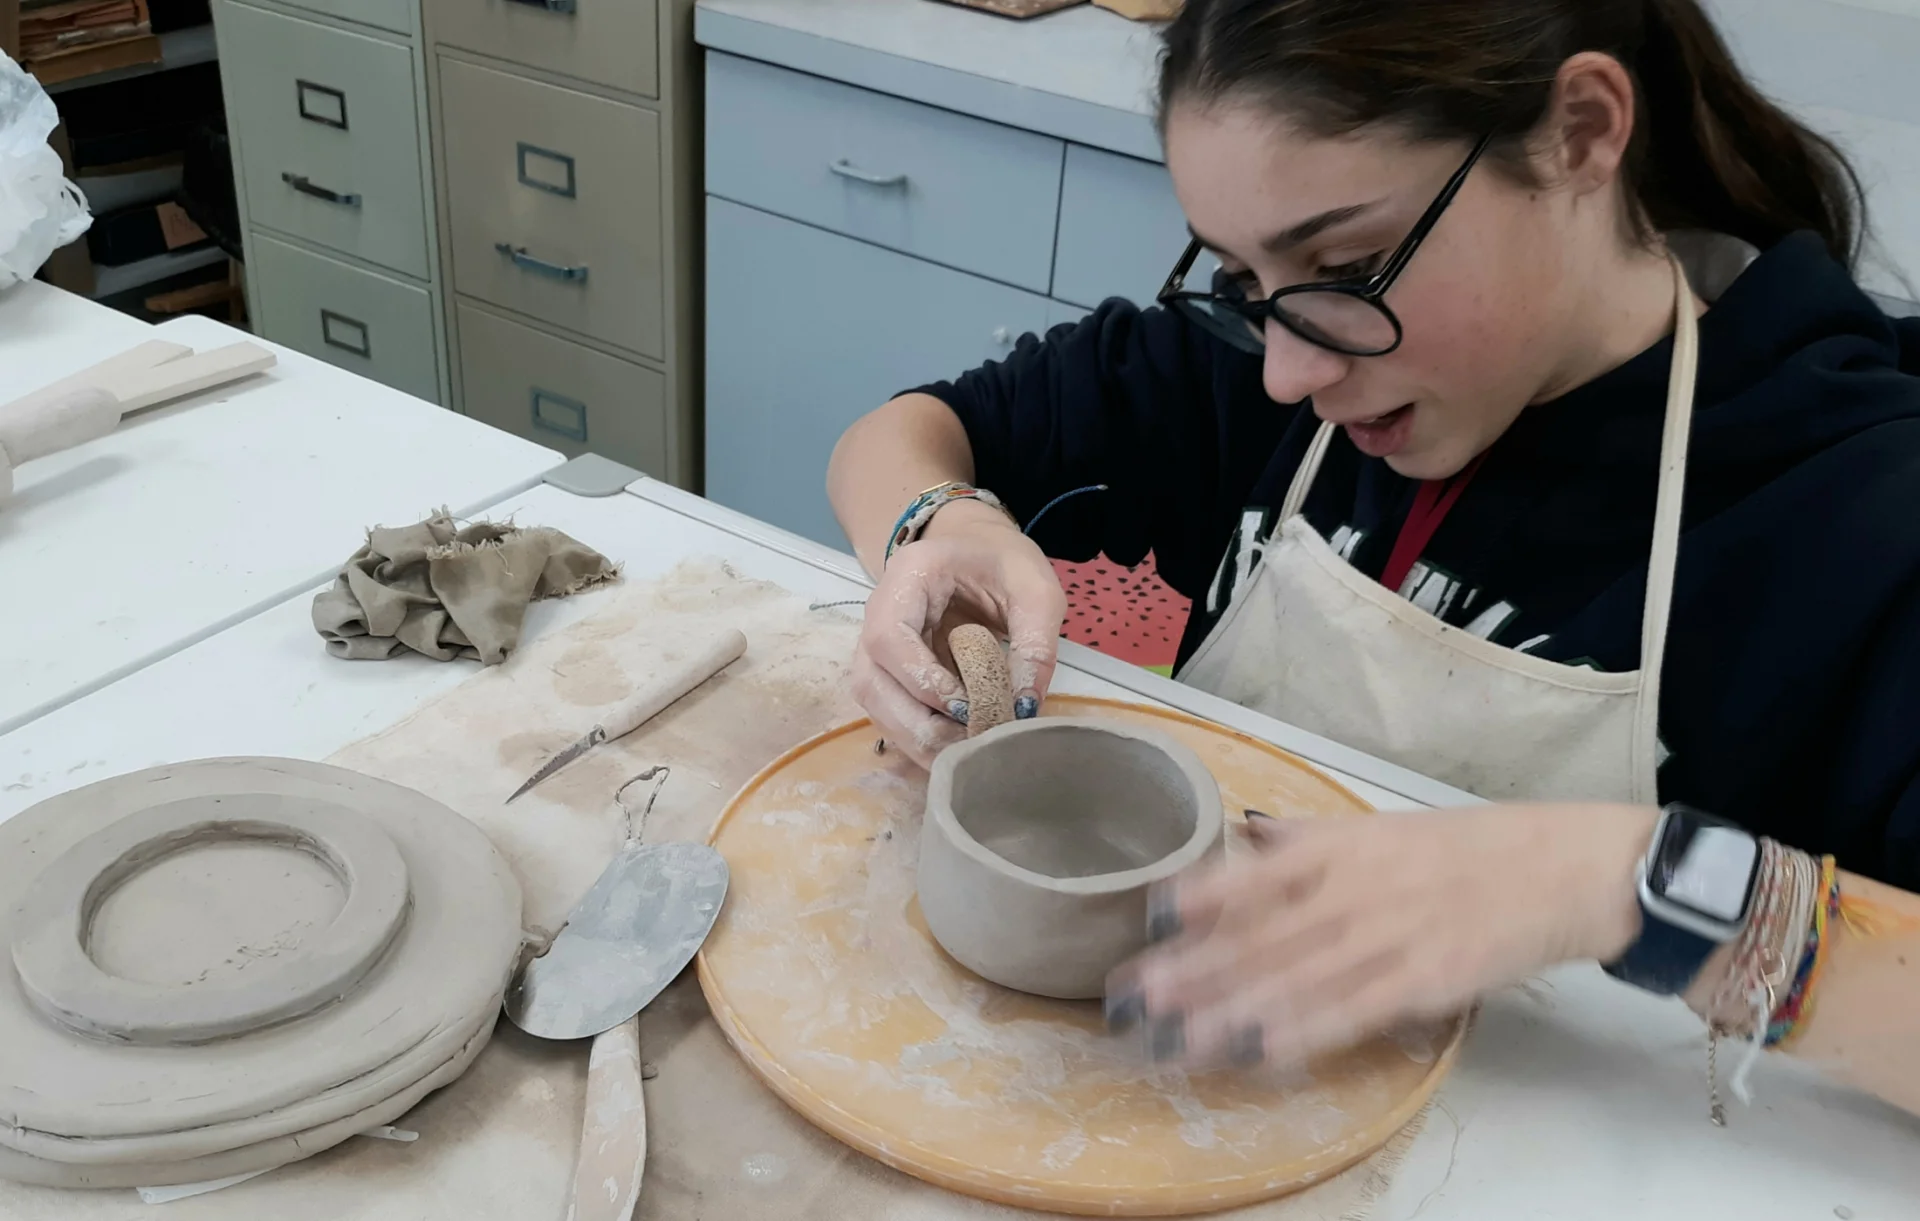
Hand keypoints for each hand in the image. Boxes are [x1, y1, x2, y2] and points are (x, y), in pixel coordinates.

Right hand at [849, 500, 1066, 767]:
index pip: (889, 636)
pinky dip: (918, 735)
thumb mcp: (1035, 589)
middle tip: (968, 747)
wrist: (976, 548)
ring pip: (874, 702)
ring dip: (913, 737)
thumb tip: (1023, 709)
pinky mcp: (889, 670)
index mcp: (908, 576)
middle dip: (916, 723)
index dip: (921, 680)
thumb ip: (1035, 643)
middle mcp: (877, 611)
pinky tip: (954, 748)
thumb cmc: (1003, 562)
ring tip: (963, 756)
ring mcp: (877, 645)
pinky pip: (889, 710)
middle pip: (870, 680)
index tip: (966, 708)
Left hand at [1105, 803, 1656, 1067]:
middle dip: (1193, 970)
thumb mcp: (1383, 827)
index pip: (1256, 872)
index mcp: (1342, 846)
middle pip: (1261, 936)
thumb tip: (1246, 838)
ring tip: (1175, 1038)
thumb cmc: (1470, 849)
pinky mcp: (1424, 982)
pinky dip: (1303, 1033)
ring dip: (1230, 1013)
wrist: (1564, 867)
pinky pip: (1351, 1012)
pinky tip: (1258, 1051)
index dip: (1201, 895)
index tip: (1150, 916)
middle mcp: (1354, 889)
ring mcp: (1388, 938)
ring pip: (1294, 980)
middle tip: (1134, 997)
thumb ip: (1309, 840)